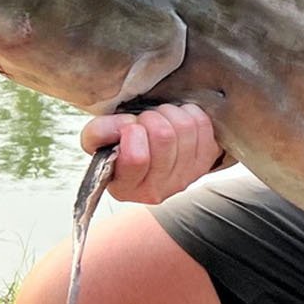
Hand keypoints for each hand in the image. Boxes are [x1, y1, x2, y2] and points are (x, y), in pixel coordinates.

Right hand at [80, 103, 223, 204]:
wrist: (149, 152)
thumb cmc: (122, 147)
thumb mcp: (99, 143)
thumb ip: (99, 133)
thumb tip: (125, 125)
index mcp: (126, 188)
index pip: (136, 158)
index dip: (132, 131)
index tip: (129, 127)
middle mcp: (158, 190)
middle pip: (164, 136)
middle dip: (151, 118)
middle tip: (144, 120)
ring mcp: (186, 177)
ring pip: (184, 127)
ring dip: (169, 113)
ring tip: (159, 118)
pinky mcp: (205, 161)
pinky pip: (201, 124)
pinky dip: (188, 113)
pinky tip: (176, 120)